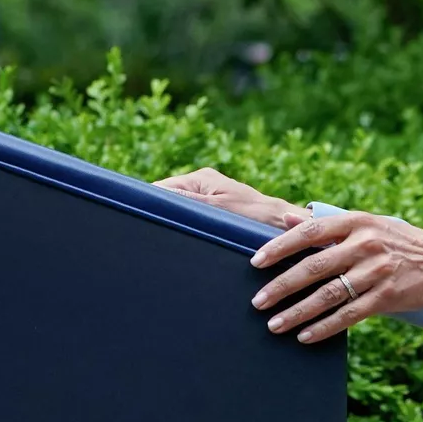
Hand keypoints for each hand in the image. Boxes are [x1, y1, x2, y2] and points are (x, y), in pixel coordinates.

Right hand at [155, 167, 305, 228]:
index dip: (148, 204)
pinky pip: (190, 218)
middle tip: (149, 235)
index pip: (159, 189)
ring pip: (178, 211)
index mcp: (199, 179)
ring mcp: (207, 198)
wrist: (283, 226)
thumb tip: (155, 197)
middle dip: (159, 215)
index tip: (139, 221)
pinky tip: (180, 241)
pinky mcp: (214, 211)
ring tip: (165, 239)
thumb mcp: (216, 211)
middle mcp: (201, 185)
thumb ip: (187, 203)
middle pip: (166, 200)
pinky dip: (185, 227)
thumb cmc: (255, 217)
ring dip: (173, 223)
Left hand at [248, 211, 422, 343]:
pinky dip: (324, 327)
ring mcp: (377, 271)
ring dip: (298, 312)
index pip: (311, 231)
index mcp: (358, 222)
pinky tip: (305, 336)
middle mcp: (366, 244)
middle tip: (258, 301)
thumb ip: (327, 224)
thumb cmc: (399, 241)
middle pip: (315, 267)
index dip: (281, 247)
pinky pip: (348, 315)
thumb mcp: (368, 223)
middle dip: (282, 286)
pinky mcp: (386, 296)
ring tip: (274, 325)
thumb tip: (286, 218)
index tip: (256, 262)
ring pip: (328, 295)